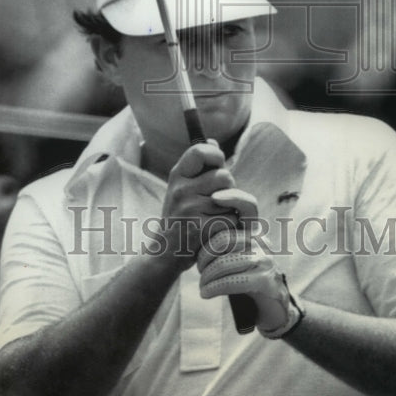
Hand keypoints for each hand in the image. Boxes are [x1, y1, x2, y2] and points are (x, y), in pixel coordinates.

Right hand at [160, 141, 252, 265]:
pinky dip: (229, 227)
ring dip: (229, 209)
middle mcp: (181, 189)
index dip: (216, 155)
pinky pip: (231, 219)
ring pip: (231, 199)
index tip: (218, 164)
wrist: (164, 253)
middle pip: (224, 176)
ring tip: (213, 217)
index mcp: (177, 175)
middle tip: (216, 200)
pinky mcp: (200, 229)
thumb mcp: (181, 187)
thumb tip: (213, 142)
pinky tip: (214, 231)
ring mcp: (190, 209)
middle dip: (228, 188)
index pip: (200, 151)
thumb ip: (198, 167)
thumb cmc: (179, 217)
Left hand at [197, 228, 304, 338]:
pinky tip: (207, 293)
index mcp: (253, 236)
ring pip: (224, 263)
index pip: (223, 232)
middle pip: (222, 242)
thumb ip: (226, 252)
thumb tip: (195, 248)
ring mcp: (264, 261)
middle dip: (204, 259)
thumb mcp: (240, 261)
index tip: (198, 261)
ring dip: (207, 276)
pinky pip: (233, 282)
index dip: (206, 246)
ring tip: (202, 287)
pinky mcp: (265, 280)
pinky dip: (215, 288)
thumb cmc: (253, 283)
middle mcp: (260, 244)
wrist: (278, 308)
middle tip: (200, 274)